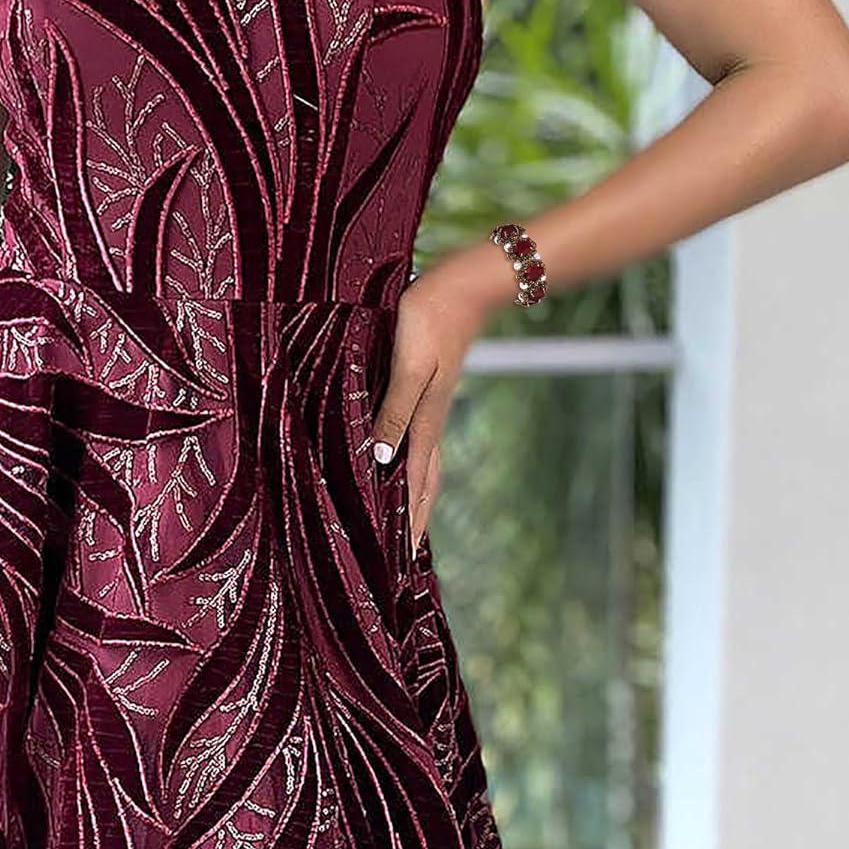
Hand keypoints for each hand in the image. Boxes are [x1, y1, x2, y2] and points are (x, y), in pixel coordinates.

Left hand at [369, 244, 494, 553]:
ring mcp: (432, 407)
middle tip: (402, 561)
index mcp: (426, 423)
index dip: (406, 524)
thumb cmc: (430, 320)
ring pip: (424, 465)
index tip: (400, 563)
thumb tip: (385, 462)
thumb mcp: (409, 367)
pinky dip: (411, 463)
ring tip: (402, 524)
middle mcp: (430, 422)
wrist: (464, 285)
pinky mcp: (428, 389)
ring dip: (413, 496)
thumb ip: (395, 411)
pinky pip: (418, 440)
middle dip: (413, 523)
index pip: (414, 487)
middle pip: (424, 485)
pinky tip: (399, 462)